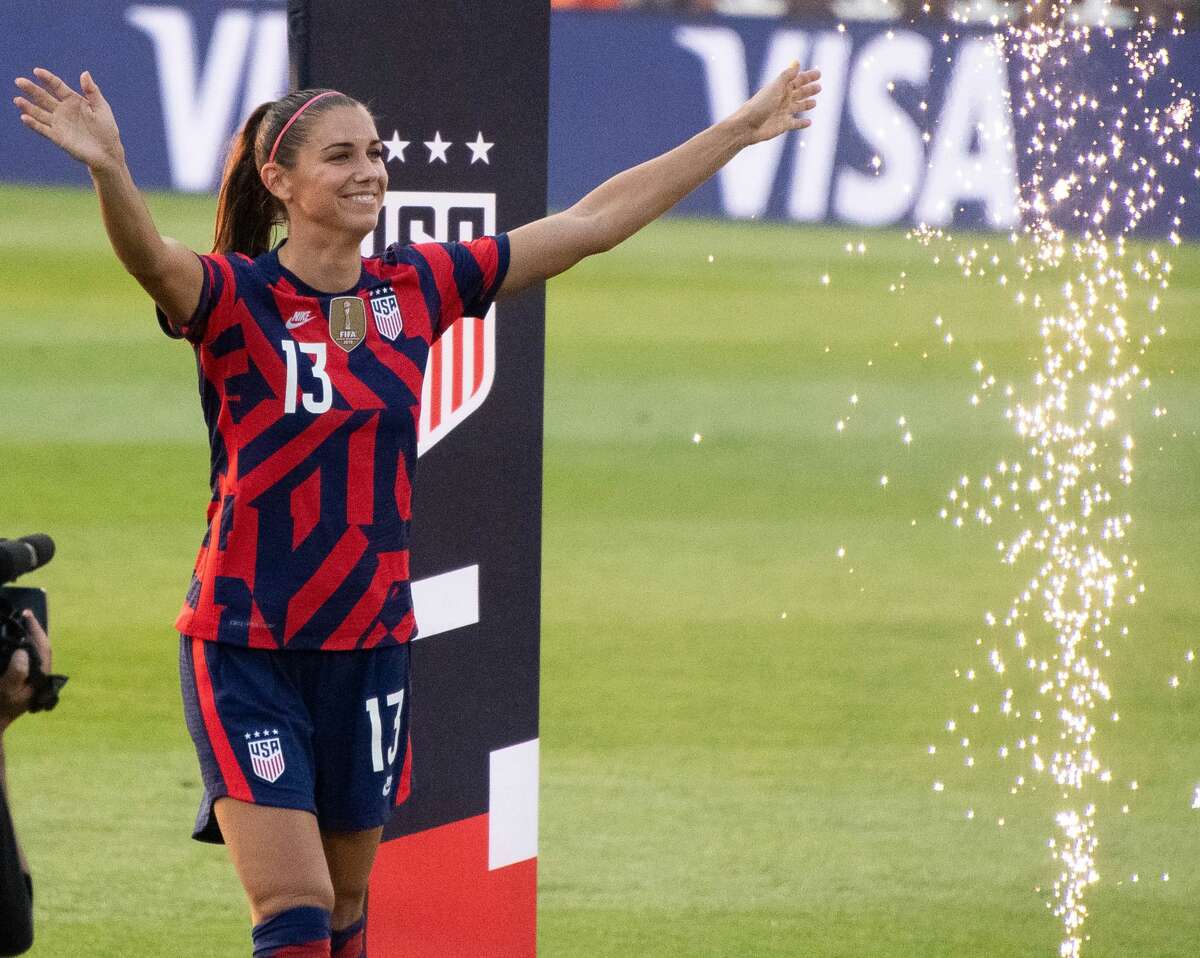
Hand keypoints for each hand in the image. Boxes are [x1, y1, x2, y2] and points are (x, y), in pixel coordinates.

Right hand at [0, 612, 50, 731]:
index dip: (36, 630)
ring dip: (30, 636)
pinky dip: (22, 646)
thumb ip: (17, 673)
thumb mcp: (6, 691)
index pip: (43, 648)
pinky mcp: (24, 678)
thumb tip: (23, 651)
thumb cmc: (0, 707)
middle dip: (35, 629)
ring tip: (21, 621)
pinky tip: (15, 639)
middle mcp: (40, 674)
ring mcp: (32, 676)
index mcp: (40, 677)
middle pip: (42, 646)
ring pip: (36, 651)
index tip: (27, 614)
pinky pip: (26, 657)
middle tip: (25, 613)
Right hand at [13, 68, 124, 171]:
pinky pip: (42, 129)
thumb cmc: (107, 129)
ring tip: (18, 100)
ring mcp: (58, 123)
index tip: (37, 71)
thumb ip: (92, 91)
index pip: (57, 86)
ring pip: (39, 112)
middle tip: (19, 81)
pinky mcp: (57, 137)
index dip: (47, 78)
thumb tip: (85, 73)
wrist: (107, 153)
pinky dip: (33, 124)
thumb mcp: (101, 108)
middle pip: (43, 97)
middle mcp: (63, 110)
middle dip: (31, 89)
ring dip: (28, 107)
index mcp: (73, 100)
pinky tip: (24, 118)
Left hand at [733, 62, 821, 146]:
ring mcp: (783, 113)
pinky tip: (809, 122)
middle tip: (819, 87)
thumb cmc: (760, 104)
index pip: (798, 80)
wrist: (748, 126)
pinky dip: (802, 123)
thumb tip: (797, 62)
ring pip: (798, 107)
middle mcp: (783, 100)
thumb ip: (787, 76)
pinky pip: (796, 123)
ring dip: (806, 104)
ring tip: (814, 102)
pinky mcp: (784, 125)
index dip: (808, 77)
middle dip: (809, 90)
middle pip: (799, 93)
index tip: (819, 73)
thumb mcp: (775, 87)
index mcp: (781, 88)